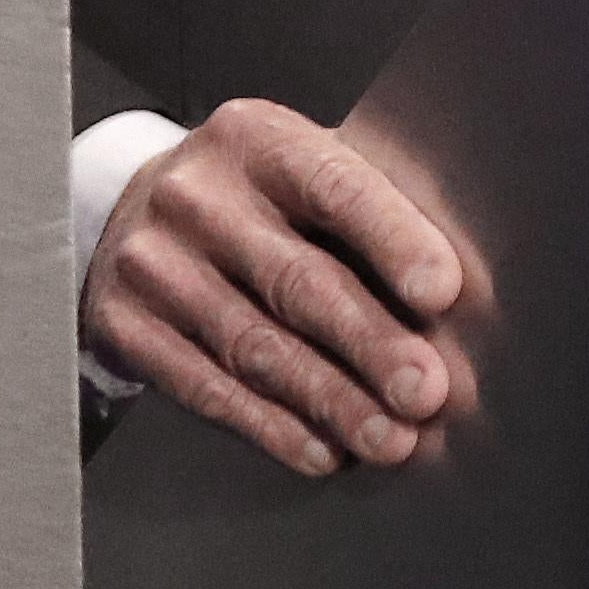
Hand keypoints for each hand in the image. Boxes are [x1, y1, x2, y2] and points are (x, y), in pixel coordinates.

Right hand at [83, 98, 464, 476]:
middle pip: (294, 278)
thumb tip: (463, 303)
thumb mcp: (304, 176)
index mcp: (254, 140)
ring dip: (330, 400)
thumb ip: (373, 217)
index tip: (441, 292)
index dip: (390, 239)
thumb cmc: (255, 203)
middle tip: (426, 392)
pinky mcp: (125, 323)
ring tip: (389, 440)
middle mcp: (194, 193)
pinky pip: (206, 386)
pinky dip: (270, 425)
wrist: (130, 213)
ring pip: (254, 344)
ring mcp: (152, 260)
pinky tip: (320, 449)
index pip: (332, 186)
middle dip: (368, 342)